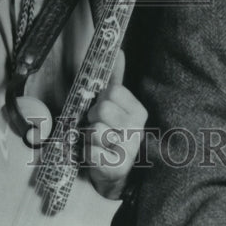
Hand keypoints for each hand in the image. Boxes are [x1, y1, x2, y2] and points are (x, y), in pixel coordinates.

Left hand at [83, 49, 146, 199]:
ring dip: (88, 137)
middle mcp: (138, 129)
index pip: (112, 91)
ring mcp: (129, 150)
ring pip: (94, 130)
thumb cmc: (112, 134)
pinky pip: (90, 151)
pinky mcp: (116, 168)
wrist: (115, 174)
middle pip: (102, 109)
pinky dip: (86, 154)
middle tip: (97, 127)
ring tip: (96, 143)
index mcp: (139, 111)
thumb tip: (120, 51)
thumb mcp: (116, 106)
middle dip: (92, 118)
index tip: (102, 108)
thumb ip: (116, 79)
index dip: (101, 98)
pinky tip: (95, 156)